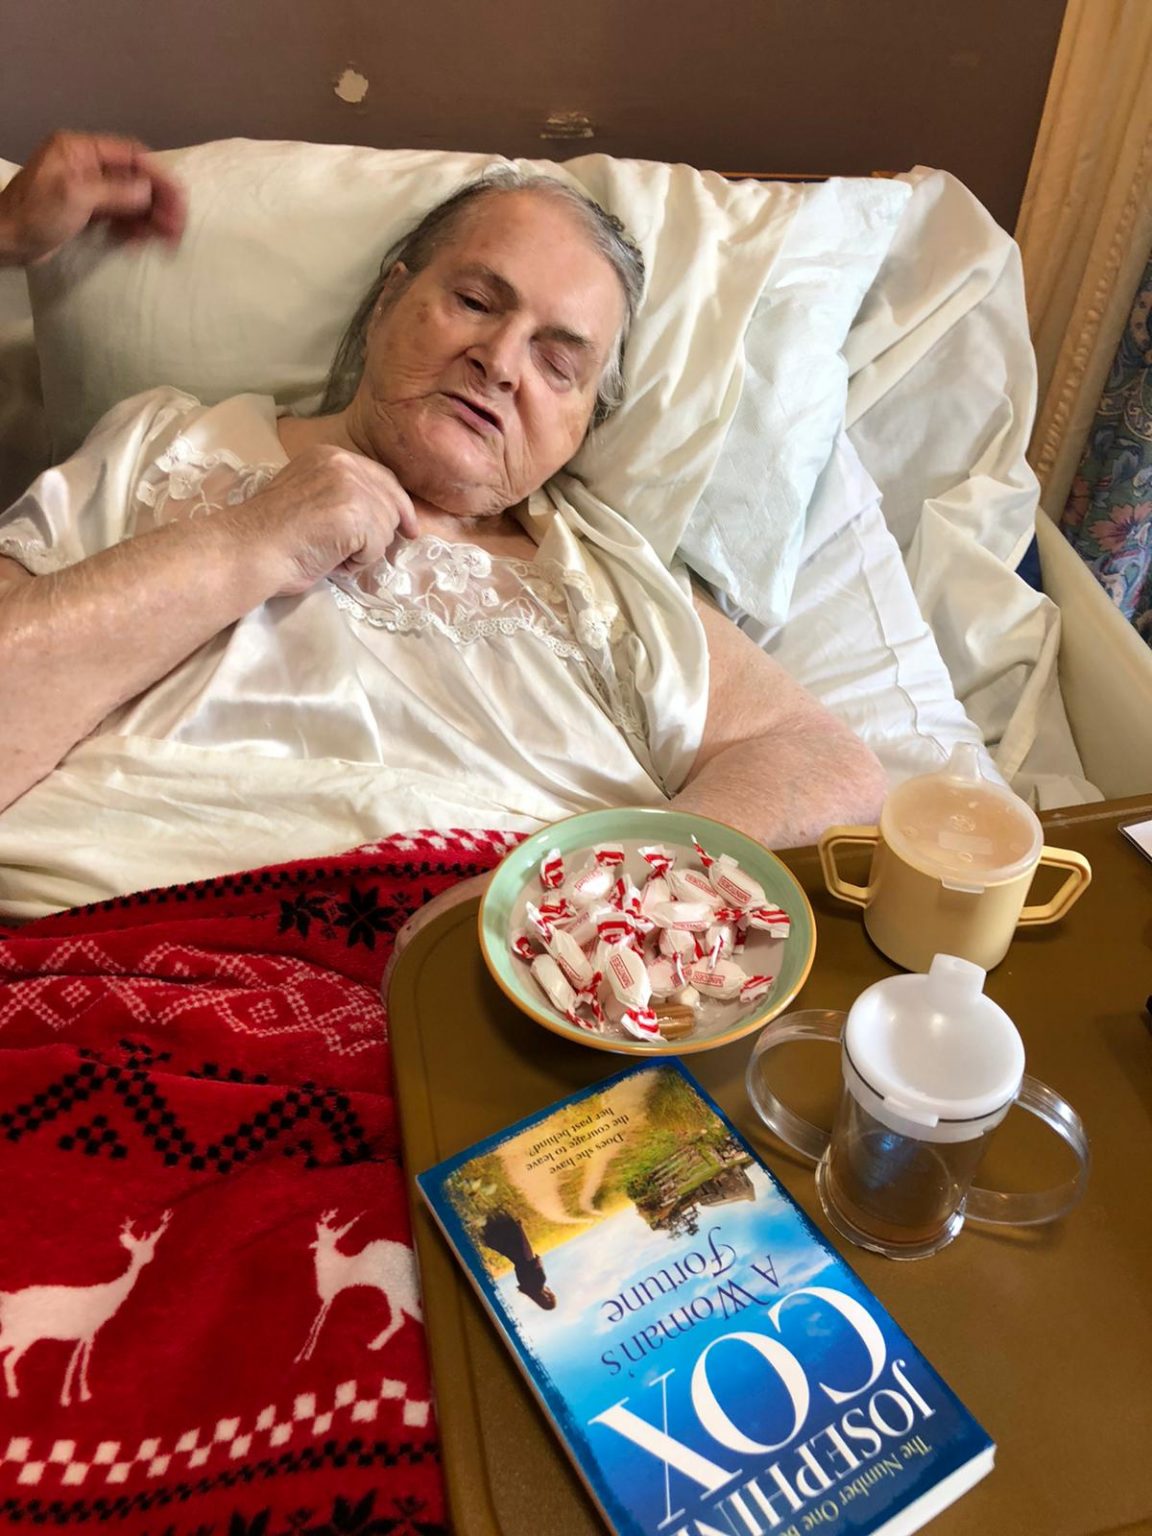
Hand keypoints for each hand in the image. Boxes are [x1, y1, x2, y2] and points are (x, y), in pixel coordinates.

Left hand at [0, 131, 185, 265]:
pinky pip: (117, 214)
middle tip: (178, 225)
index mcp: (79, 149)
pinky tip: (144, 240)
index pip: (129, 154)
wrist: (5, 241)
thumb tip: (148, 191)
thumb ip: (116, 191)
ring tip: (168, 237)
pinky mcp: (84, 211)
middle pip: (132, 177)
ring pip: (128, 198)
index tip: (178, 198)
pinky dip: (133, 226)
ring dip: (149, 216)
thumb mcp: (76, 196)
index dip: (157, 175)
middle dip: (157, 200)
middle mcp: (84, 164)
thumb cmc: (34, 214)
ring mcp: (85, 188)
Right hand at [240, 445, 420, 597]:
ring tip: (330, 554)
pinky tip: (331, 560)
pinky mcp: (355, 515)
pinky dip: (358, 563)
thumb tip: (381, 514)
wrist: (248, 549)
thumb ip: (341, 494)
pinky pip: (377, 548)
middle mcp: (343, 463)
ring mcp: (350, 487)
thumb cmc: (271, 533)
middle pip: (391, 502)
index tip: (408, 526)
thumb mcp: (309, 494)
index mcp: (330, 454)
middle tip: (361, 552)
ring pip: (386, 529)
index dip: (397, 504)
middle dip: (383, 532)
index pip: (382, 477)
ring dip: (364, 551)